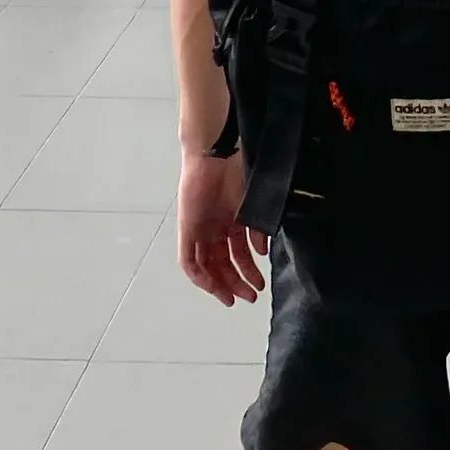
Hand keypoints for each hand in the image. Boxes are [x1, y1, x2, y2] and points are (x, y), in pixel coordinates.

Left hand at [179, 142, 267, 303]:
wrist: (217, 152)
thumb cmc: (237, 170)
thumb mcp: (253, 203)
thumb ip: (257, 229)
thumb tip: (262, 252)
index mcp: (232, 221)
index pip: (238, 254)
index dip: (247, 272)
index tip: (257, 286)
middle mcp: (215, 229)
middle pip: (223, 264)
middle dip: (237, 282)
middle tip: (250, 296)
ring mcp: (200, 229)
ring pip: (207, 266)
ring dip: (220, 283)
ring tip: (235, 297)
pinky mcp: (187, 228)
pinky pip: (189, 260)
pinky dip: (200, 275)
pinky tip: (213, 285)